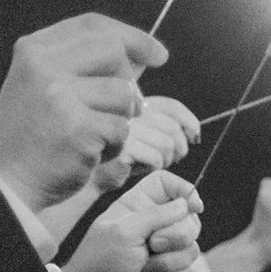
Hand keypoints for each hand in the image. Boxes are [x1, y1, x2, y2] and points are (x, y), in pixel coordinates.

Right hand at [0, 14, 167, 211]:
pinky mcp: (78, 129)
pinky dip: (117, 144)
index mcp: (34, 50)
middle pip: (114, 51)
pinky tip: (93, 151)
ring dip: (124, 118)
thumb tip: (143, 53)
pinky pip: (123, 128)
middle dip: (130, 80)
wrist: (7, 177)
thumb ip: (86, 65)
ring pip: (125, 93)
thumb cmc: (34, 133)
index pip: (93, 27)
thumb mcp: (47, 86)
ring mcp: (59, 97)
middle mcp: (43, 66)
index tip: (158, 54)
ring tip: (99, 133)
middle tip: (127, 106)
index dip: (133, 37)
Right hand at [38, 95, 205, 243]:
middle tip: (171, 157)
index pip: (170, 105)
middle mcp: (120, 104)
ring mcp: (115, 121)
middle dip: (178, 146)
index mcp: (127, 98)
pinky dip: (153, 166)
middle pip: (171, 126)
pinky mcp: (116, 143)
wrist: (75, 173)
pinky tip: (137, 167)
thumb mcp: (136, 135)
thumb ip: (159, 125)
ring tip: (150, 163)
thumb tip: (195, 132)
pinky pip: (154, 157)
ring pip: (166, 143)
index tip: (195, 136)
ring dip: (166, 159)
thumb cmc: (108, 156)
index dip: (188, 121)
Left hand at [46, 169, 203, 271]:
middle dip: (175, 236)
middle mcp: (156, 228)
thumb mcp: (123, 231)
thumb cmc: (100, 263)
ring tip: (142, 269)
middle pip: (189, 219)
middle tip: (151, 245)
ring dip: (166, 263)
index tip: (193, 205)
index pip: (167, 185)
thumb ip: (156, 214)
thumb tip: (187, 204)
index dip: (184, 190)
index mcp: (138, 208)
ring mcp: (167, 253)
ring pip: (193, 250)